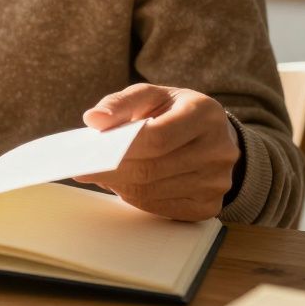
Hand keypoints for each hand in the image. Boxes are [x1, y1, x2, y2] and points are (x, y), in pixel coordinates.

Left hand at [75, 83, 239, 220]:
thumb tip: (93, 119)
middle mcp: (219, 149)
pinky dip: (136, 200)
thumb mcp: (150, 96)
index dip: (119, 149)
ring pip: (153, 192)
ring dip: (120, 186)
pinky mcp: (209, 205)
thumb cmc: (173, 112)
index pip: (157, 138)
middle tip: (85, 170)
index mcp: (204, 114)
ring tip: (103, 175)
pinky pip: (162, 209)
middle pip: (152, 169)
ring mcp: (218, 181)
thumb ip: (120, 103)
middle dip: (112, 171)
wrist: (210, 135)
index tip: (89, 154)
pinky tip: (124, 186)